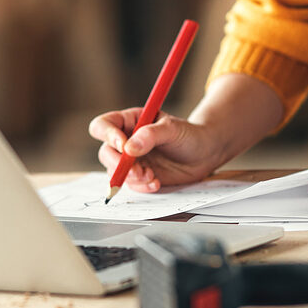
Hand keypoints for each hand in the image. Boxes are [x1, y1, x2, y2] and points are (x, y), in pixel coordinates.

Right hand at [87, 108, 225, 192]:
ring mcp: (131, 160)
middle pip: (105, 152)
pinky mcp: (139, 176)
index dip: (108, 135)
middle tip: (139, 170)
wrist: (204, 154)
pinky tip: (156, 182)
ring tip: (152, 176)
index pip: (104, 125)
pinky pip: (130, 185)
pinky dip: (141, 187)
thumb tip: (129, 147)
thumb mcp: (173, 129)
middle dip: (119, 164)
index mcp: (130, 121)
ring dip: (131, 178)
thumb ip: (151, 135)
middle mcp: (126, 140)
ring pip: (115, 172)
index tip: (123, 146)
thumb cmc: (189, 135)